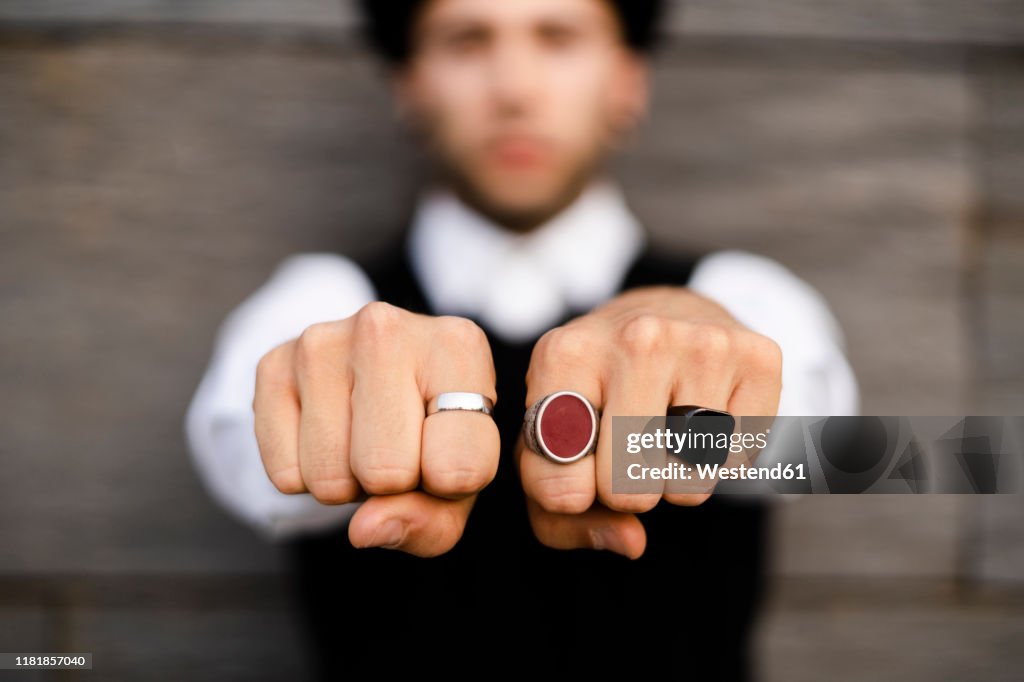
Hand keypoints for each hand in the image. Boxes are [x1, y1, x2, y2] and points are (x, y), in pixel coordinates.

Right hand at [253, 302, 499, 556]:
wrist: (384, 372)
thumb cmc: (436, 429)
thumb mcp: (462, 478)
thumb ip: (432, 520)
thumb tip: (365, 529)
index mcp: (458, 347)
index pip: (458, 467)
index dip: (448, 488)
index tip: (446, 456)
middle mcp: (386, 328)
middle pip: (386, 471)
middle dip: (390, 485)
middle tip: (399, 450)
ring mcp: (322, 342)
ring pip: (329, 476)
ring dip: (346, 482)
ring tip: (363, 440)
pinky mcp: (273, 364)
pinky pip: (284, 473)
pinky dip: (305, 475)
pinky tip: (329, 434)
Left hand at [518, 286, 781, 557]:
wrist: (665, 314)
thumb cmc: (597, 393)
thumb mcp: (550, 440)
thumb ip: (558, 512)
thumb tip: (630, 541)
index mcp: (565, 354)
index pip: (561, 480)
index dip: (571, 494)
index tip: (578, 462)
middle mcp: (636, 338)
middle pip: (629, 489)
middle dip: (626, 490)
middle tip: (626, 446)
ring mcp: (702, 343)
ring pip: (688, 483)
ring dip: (675, 478)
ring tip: (665, 428)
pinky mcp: (760, 357)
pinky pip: (737, 464)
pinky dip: (721, 460)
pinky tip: (705, 416)